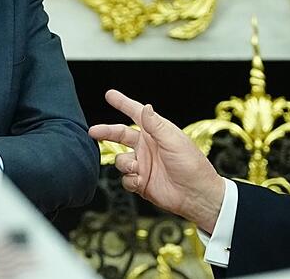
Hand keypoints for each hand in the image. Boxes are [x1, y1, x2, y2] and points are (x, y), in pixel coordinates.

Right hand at [88, 90, 224, 232]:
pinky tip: (142, 182)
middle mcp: (147, 147)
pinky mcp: (141, 182)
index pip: (136, 114)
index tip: (110, 94)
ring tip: (137, 169)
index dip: (123, 104)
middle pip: (120, 135)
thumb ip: (156, 125)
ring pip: (121, 160)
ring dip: (125, 163)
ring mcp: (143, 164)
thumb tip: (146, 107)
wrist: (196, 195)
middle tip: (93, 131)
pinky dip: (130, 180)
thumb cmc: (191, 165)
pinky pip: (125, 179)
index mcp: (156, 133)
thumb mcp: (174, 141)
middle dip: (106, 132)